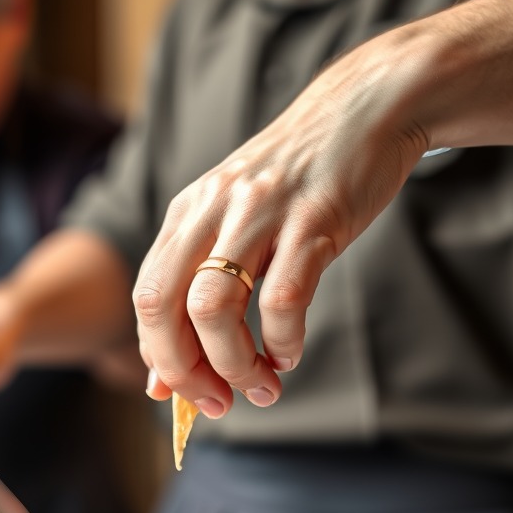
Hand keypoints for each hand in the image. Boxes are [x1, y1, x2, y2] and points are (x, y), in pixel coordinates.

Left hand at [134, 37, 430, 416]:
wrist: (365, 110)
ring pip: (214, 306)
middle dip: (182, 369)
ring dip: (233, 364)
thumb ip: (198, 291)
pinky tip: (290, 353)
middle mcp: (211, 211)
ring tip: (261, 384)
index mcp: (187, 214)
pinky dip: (283, 340)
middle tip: (216, 402)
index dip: (159, 358)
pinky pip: (282, 297)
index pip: (147, 298)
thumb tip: (164, 381)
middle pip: (162, 304)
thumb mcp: (236, 223)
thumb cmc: (297, 182)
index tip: (186, 393)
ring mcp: (260, 213)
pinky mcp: (313, 218)